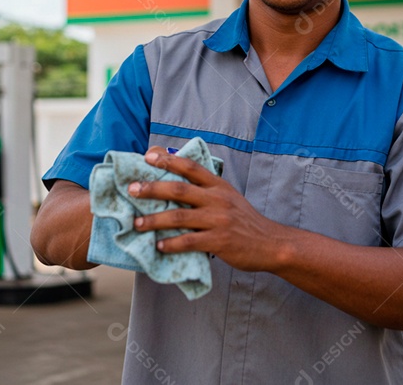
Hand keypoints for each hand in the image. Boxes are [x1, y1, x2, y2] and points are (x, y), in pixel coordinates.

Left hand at [130, 146, 289, 272]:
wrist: (271, 244)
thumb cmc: (244, 221)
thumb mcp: (229, 198)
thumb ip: (206, 189)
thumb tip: (176, 180)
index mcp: (219, 186)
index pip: (191, 167)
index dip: (168, 160)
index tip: (148, 156)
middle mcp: (218, 200)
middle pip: (179, 190)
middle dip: (152, 189)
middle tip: (132, 189)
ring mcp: (219, 221)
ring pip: (180, 217)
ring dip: (155, 220)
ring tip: (137, 223)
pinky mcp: (220, 241)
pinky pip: (190, 242)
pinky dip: (172, 244)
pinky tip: (159, 246)